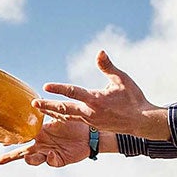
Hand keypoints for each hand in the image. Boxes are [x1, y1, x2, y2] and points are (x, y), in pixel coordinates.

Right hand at [0, 112, 90, 168]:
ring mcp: (49, 153)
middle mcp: (42, 144)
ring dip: (30, 159)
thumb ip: (47, 112)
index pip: (22, 138)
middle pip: (23, 152)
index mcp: (40, 134)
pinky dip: (50, 158)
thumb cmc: (74, 125)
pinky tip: (51, 153)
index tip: (1, 142)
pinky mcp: (59, 160)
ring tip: (28, 157)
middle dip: (11, 157)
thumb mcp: (59, 117)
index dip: (11, 141)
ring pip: (34, 160)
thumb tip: (34, 103)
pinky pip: (51, 161)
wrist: (90, 135)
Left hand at [38, 51, 170, 138]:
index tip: (46, 86)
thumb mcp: (122, 79)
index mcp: (96, 100)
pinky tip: (57, 115)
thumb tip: (99, 51)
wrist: (142, 122)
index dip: (59, 88)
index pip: (73, 92)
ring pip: (67, 117)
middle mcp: (91, 112)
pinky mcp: (94, 125)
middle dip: (48, 106)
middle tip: (34, 103)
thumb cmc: (134, 98)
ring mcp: (91, 121)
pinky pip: (74, 121)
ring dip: (53, 112)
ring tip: (40, 109)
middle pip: (64, 109)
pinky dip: (63, 117)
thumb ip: (108, 66)